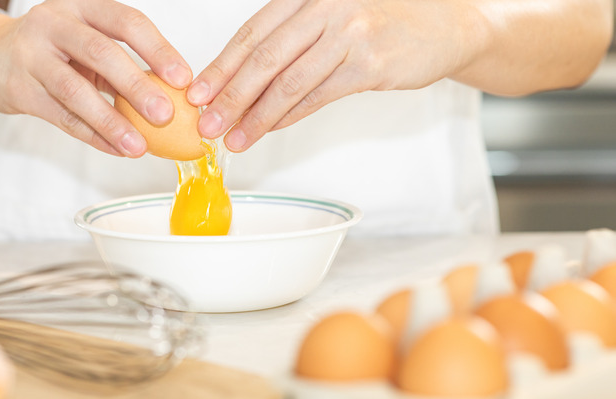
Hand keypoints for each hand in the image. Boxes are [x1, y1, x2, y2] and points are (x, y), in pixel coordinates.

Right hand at [0, 0, 192, 156]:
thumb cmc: (51, 50)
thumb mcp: (84, 45)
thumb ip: (120, 65)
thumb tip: (171, 98)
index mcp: (82, 8)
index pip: (126, 21)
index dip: (158, 49)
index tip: (183, 78)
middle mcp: (55, 25)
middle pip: (102, 53)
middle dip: (137, 86)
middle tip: (166, 114)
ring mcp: (32, 55)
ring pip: (76, 91)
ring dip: (111, 121)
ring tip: (139, 146)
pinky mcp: (19, 89)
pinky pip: (61, 117)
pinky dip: (92, 136)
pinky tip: (116, 149)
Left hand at [187, 0, 476, 151]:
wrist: (449, 24)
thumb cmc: (384, 19)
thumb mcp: (334, 13)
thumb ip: (293, 37)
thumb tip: (244, 79)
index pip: (253, 32)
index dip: (221, 66)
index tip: (197, 93)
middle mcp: (326, 7)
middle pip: (264, 58)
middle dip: (230, 95)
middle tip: (206, 123)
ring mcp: (350, 34)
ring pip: (288, 82)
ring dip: (256, 116)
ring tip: (233, 138)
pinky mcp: (370, 64)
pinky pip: (318, 97)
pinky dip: (289, 116)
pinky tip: (269, 129)